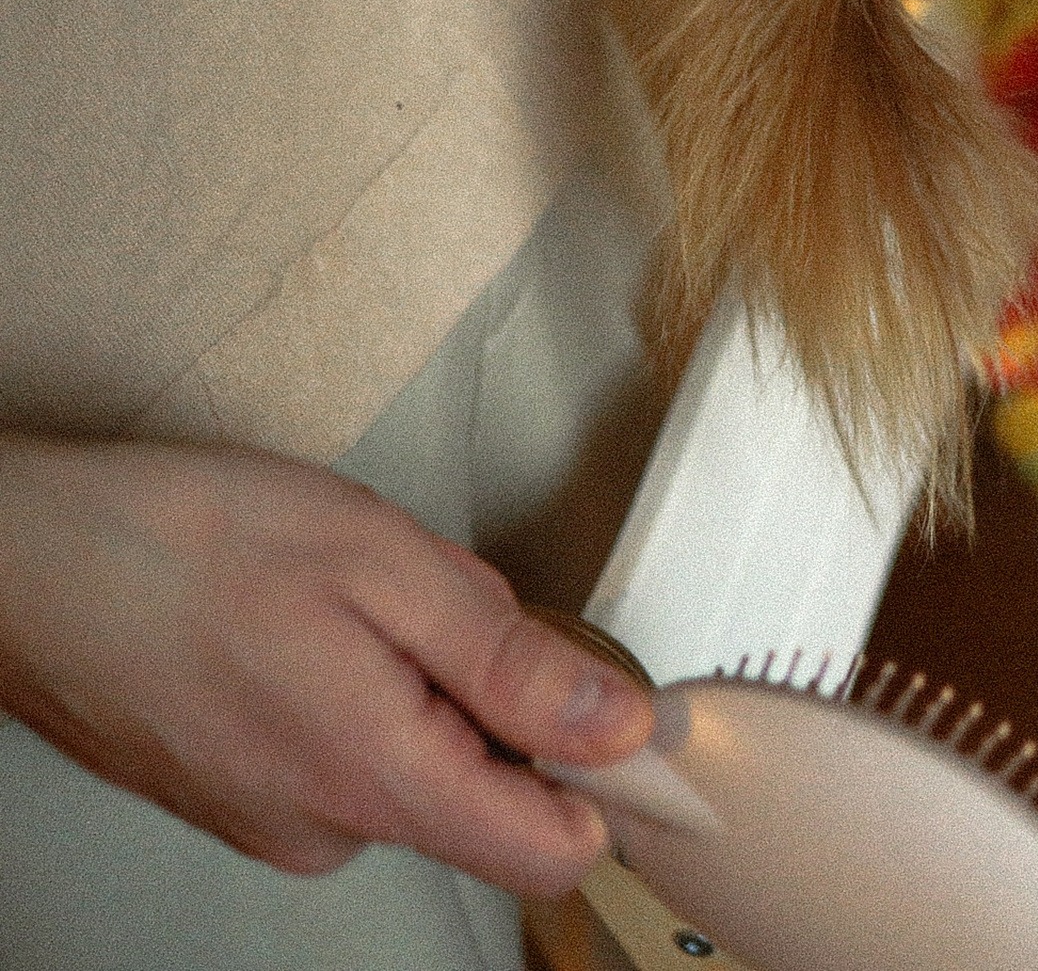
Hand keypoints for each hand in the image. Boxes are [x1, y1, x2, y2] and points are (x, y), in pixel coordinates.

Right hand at [0, 434, 652, 895]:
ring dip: (425, 681)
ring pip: (426, 761)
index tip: (618, 699)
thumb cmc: (171, 544)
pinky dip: (366, 688)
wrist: (14, 560)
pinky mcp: (248, 798)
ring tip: (347, 602)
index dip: (611, 776)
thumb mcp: (382, 563)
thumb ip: (513, 658)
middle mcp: (330, 827)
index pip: (556, 851)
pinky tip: (307, 625)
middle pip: (495, 793)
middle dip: (497, 691)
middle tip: (429, 600)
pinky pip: (359, 754)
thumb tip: (617, 723)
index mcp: (378, 780)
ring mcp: (281, 821)